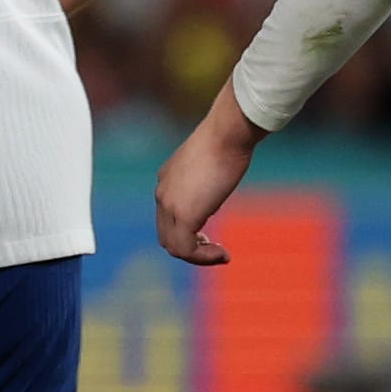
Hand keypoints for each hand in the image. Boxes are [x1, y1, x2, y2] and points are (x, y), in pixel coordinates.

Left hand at [153, 86, 264, 265]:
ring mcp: (169, 205)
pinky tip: (223, 254)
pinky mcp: (183, 215)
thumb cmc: (227, 142)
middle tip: (215, 249)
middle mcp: (162, 194)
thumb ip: (205, 183)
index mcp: (167, 182)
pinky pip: (185, 250)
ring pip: (173, 247)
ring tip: (221, 254)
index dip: (187, 232)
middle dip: (190, 247)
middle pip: (166, 235)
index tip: (209, 236)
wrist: (227, 134)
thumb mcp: (211, 164)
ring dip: (198, 256)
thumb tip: (212, 197)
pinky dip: (203, 257)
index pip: (167, 218)